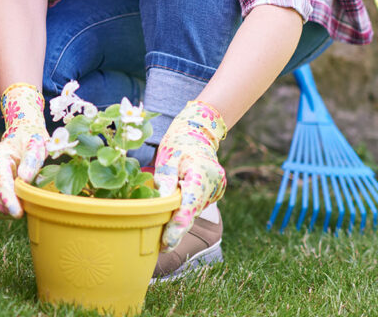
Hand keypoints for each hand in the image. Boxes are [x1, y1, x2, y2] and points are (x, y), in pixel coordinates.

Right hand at [0, 83, 46, 216]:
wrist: (23, 136)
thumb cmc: (31, 140)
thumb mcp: (36, 144)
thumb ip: (31, 160)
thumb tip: (24, 179)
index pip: (0, 181)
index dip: (7, 199)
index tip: (18, 213)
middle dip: (3, 209)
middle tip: (23, 211)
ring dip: (5, 210)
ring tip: (24, 206)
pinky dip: (7, 208)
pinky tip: (21, 204)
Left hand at [153, 99, 226, 248]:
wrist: (198, 132)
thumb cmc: (179, 141)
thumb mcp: (168, 155)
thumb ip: (166, 178)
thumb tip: (160, 201)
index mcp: (201, 173)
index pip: (189, 206)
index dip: (177, 226)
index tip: (166, 242)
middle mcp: (213, 184)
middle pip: (192, 212)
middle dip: (177, 229)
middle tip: (162, 245)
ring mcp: (216, 189)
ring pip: (195, 210)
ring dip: (181, 218)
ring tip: (166, 229)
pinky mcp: (214, 192)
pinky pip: (197, 205)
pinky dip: (186, 210)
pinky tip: (175, 212)